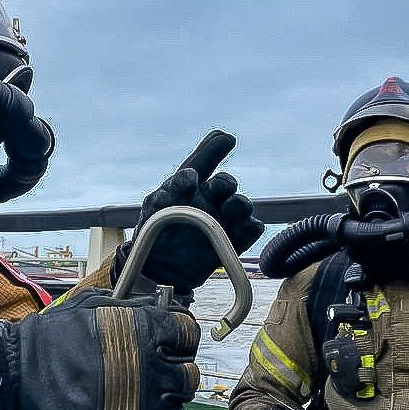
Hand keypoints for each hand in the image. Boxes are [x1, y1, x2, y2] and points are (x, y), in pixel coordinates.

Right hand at [0, 288, 199, 409]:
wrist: (15, 386)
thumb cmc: (47, 343)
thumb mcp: (91, 307)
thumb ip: (132, 308)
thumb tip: (158, 307)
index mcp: (151, 333)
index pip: (189, 334)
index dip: (175, 340)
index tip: (160, 346)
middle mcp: (160, 372)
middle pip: (187, 377)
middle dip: (168, 378)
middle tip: (138, 381)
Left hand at [113, 130, 264, 294]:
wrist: (159, 269)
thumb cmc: (157, 232)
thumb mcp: (157, 205)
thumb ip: (174, 188)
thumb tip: (193, 176)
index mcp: (191, 186)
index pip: (205, 160)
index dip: (214, 148)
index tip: (226, 139)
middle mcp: (209, 199)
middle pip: (226, 183)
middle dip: (224, 183)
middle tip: (217, 188)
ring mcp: (223, 220)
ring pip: (242, 205)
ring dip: (239, 204)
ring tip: (228, 210)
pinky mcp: (234, 241)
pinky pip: (251, 229)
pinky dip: (249, 227)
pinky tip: (238, 229)